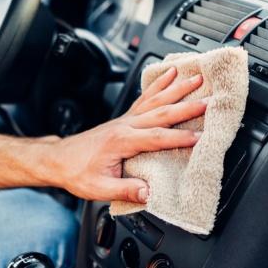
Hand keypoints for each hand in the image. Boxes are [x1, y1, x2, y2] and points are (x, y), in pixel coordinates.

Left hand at [47, 66, 205, 202]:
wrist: (58, 160)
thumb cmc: (76, 172)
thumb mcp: (98, 188)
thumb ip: (125, 190)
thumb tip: (149, 194)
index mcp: (121, 141)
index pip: (156, 138)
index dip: (179, 138)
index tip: (200, 137)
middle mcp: (125, 125)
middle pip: (161, 112)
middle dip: (187, 106)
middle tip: (209, 99)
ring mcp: (125, 120)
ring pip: (155, 100)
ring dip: (177, 88)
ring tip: (196, 77)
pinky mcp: (124, 119)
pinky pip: (145, 98)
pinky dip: (159, 85)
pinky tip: (169, 74)